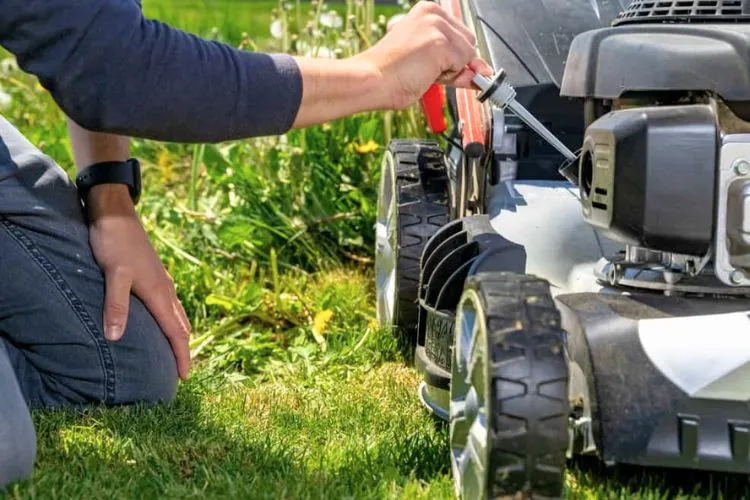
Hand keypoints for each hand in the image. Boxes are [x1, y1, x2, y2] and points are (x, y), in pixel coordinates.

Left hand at [86, 184, 191, 379]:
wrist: (115, 213)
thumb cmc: (114, 243)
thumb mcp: (113, 275)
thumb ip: (116, 306)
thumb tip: (115, 338)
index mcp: (159, 293)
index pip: (176, 332)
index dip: (181, 356)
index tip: (185, 378)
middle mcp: (165, 289)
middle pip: (181, 325)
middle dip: (183, 349)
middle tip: (181, 371)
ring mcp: (161, 280)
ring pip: (177, 313)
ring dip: (179, 333)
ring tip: (177, 349)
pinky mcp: (153, 274)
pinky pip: (169, 303)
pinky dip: (171, 318)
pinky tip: (162, 317)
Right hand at [356, 1, 492, 108]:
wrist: (371, 81)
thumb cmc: (390, 74)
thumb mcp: (429, 64)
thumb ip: (456, 64)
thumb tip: (483, 72)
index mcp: (427, 12)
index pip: (460, 35)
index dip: (455, 56)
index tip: (439, 67)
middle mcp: (433, 13)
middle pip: (469, 43)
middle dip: (456, 63)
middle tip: (426, 70)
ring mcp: (437, 26)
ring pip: (468, 55)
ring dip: (451, 71)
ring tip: (422, 71)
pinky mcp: (440, 42)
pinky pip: (464, 66)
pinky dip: (449, 77)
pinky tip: (425, 73)